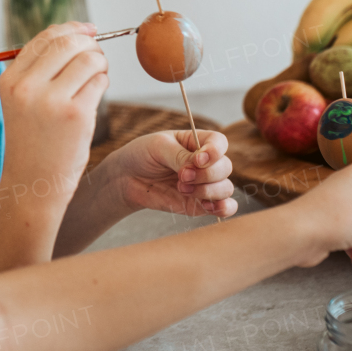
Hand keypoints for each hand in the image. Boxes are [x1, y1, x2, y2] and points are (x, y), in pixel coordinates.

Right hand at [0, 23, 108, 204]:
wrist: (33, 184)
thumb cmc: (34, 139)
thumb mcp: (23, 100)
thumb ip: (42, 67)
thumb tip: (82, 31)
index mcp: (10, 79)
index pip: (46, 37)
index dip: (73, 28)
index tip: (90, 31)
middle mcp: (26, 87)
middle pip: (69, 42)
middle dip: (90, 45)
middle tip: (96, 59)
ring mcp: (51, 101)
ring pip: (89, 59)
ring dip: (100, 65)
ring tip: (95, 80)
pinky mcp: (76, 115)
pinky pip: (99, 82)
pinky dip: (103, 84)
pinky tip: (94, 98)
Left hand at [101, 130, 236, 217]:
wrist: (126, 178)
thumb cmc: (142, 155)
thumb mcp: (158, 147)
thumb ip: (180, 156)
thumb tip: (198, 166)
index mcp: (198, 142)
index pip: (219, 143)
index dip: (215, 152)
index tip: (198, 160)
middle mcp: (206, 163)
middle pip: (225, 167)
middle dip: (205, 174)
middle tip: (182, 176)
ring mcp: (205, 184)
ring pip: (225, 188)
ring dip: (207, 191)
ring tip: (181, 188)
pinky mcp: (201, 203)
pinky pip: (225, 208)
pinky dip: (223, 208)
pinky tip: (207, 206)